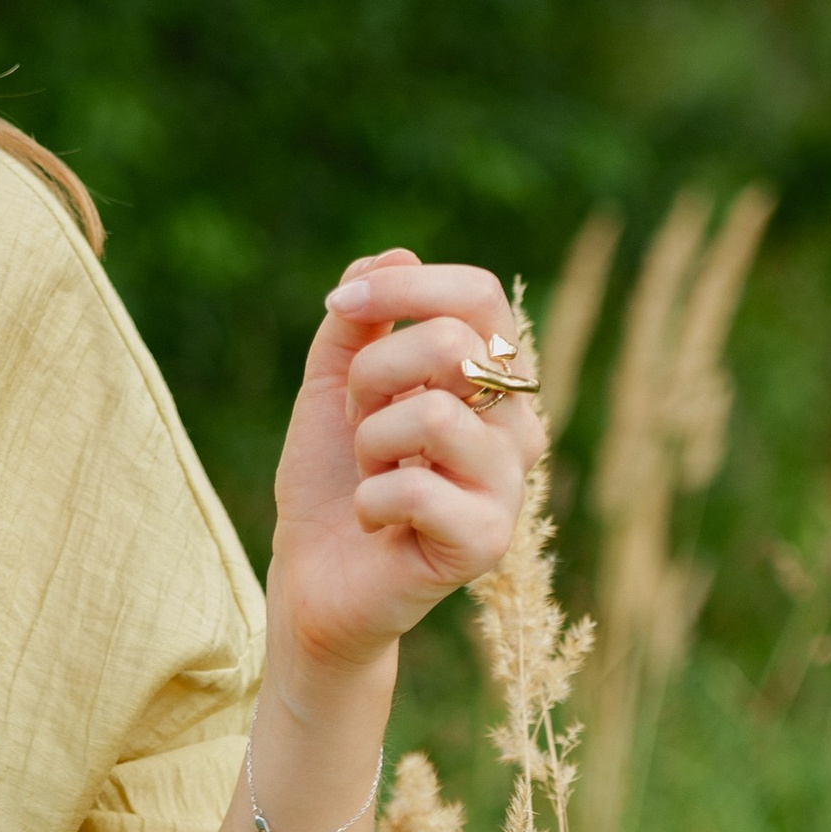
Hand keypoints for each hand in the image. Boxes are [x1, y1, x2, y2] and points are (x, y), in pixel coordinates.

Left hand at [268, 245, 541, 677]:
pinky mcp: (487, 540)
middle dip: (371, 377)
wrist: (314, 577)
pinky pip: (413, 488)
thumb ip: (357, 323)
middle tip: (358, 427)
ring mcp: (509, 483)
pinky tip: (374, 524)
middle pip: (451, 343)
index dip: (406, 287)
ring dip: (370, 443)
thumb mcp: (331, 386)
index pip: (478, 296)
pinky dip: (368, 502)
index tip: (340, 307)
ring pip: (431, 414)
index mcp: (490, 378)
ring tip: (371, 476)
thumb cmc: (332, 481)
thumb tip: (392, 253)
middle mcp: (516, 423)